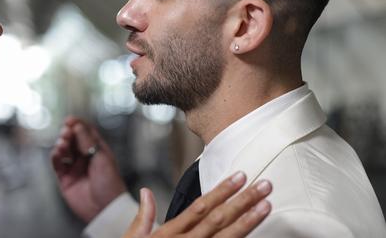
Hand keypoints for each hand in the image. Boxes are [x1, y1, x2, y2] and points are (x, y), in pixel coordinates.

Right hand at [50, 116, 126, 221]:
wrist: (105, 209)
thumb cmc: (109, 184)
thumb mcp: (101, 158)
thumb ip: (87, 141)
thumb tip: (77, 124)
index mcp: (98, 151)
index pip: (86, 133)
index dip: (77, 125)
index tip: (69, 120)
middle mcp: (85, 158)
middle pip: (73, 139)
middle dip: (68, 133)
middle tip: (66, 132)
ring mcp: (75, 168)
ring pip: (63, 150)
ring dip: (61, 144)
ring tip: (63, 144)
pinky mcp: (65, 179)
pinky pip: (57, 164)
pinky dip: (55, 156)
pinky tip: (57, 154)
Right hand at [124, 173, 271, 237]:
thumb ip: (143, 216)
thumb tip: (145, 191)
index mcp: (169, 234)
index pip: (200, 207)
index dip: (221, 191)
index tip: (239, 176)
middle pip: (219, 219)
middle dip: (243, 200)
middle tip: (264, 185)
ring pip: (228, 237)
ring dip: (248, 221)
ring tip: (266, 206)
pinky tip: (256, 234)